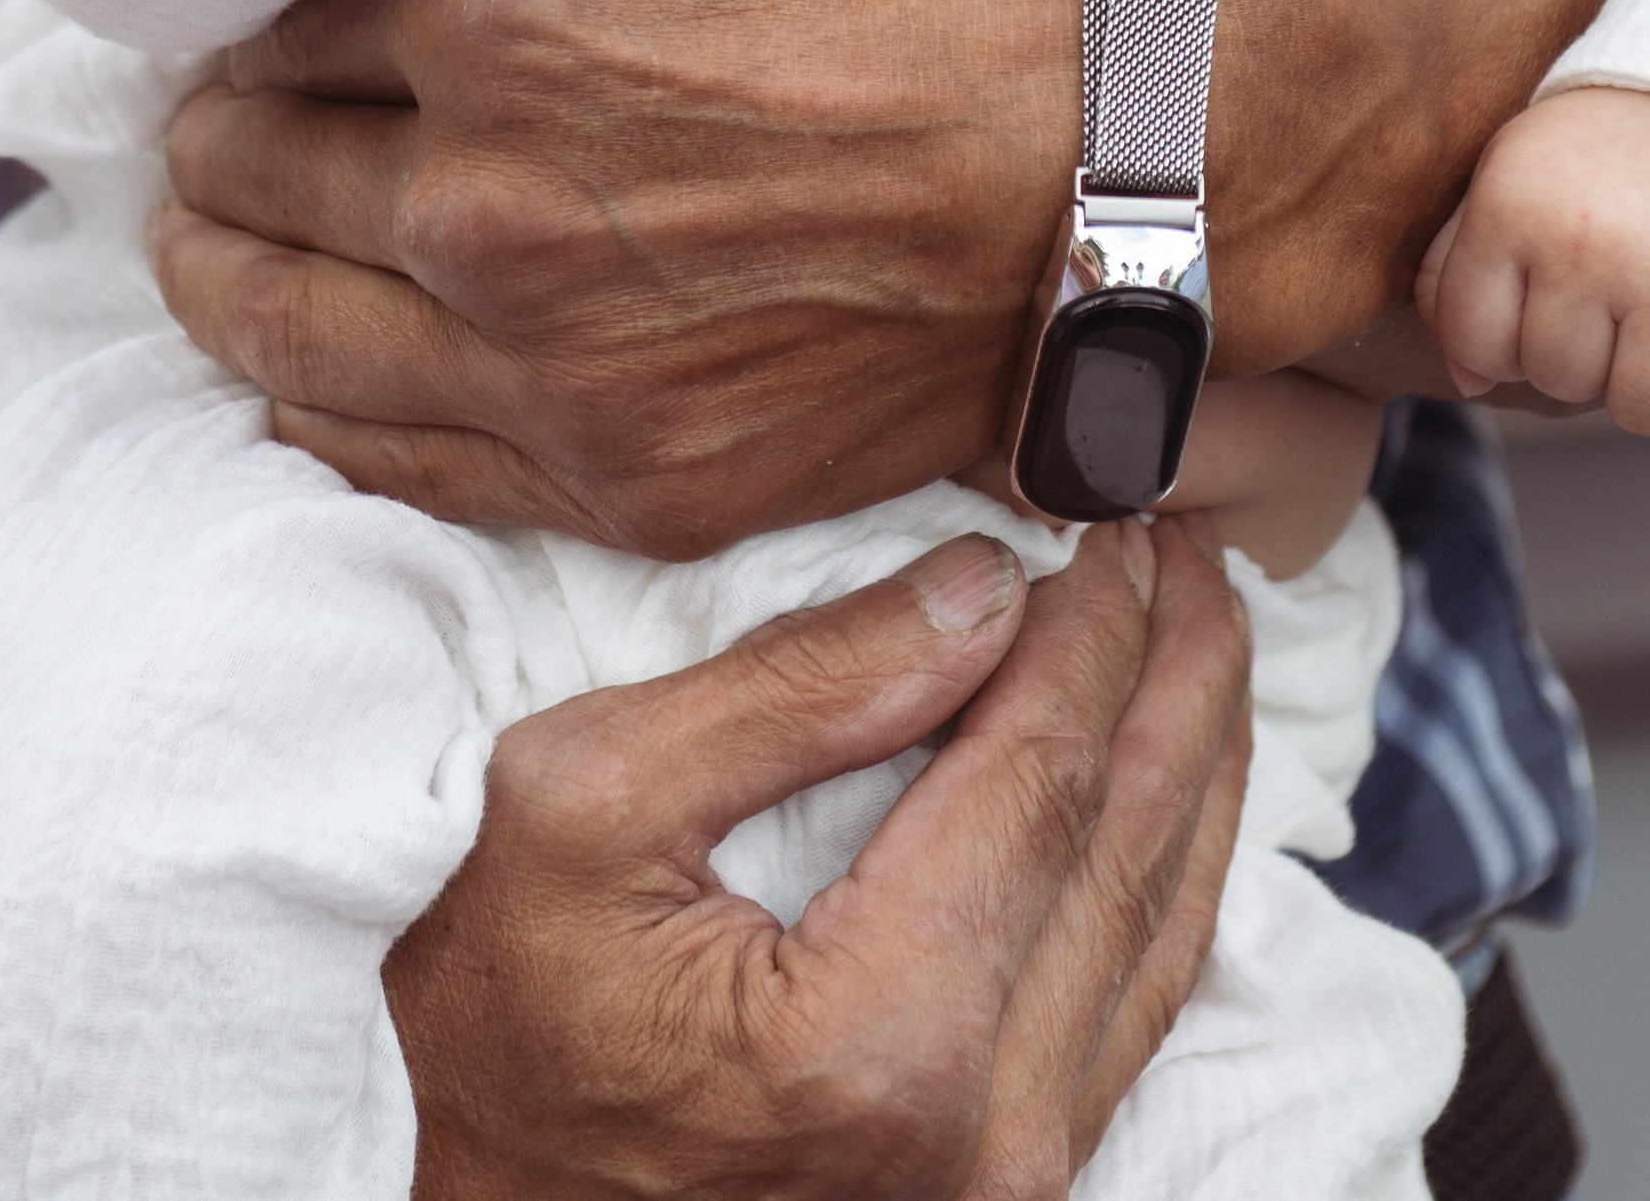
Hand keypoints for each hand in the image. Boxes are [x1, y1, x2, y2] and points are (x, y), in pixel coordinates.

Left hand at [154, 0, 1636, 549]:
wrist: (1156, 143)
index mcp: (504, 20)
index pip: (285, 23)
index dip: (264, 5)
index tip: (258, 2)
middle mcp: (494, 217)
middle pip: (258, 183)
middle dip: (225, 137)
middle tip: (211, 116)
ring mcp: (562, 375)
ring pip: (289, 342)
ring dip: (228, 278)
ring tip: (209, 236)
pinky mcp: (639, 483)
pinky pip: (402, 466)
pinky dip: (326, 409)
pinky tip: (306, 369)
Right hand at [386, 520, 1250, 1200]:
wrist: (445, 1197)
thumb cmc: (485, 1002)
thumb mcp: (586, 798)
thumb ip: (799, 686)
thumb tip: (987, 587)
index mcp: (878, 1037)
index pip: (1043, 777)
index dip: (1093, 631)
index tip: (1114, 517)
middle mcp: (975, 1138)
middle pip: (1131, 851)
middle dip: (1177, 677)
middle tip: (1192, 547)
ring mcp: (995, 1187)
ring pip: (1160, 938)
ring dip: (1196, 766)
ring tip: (1204, 634)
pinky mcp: (991, 1196)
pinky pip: (1126, 1015)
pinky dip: (1164, 878)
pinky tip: (1169, 789)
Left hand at [1413, 82, 1649, 456]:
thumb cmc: (1608, 153)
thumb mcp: (1514, 173)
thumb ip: (1459, 268)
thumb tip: (1468, 379)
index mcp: (1511, 203)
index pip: (1476, 343)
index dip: (1508, 336)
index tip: (1548, 290)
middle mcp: (1588, 243)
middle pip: (1559, 382)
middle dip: (1587, 351)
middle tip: (1624, 284)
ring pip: (1642, 414)